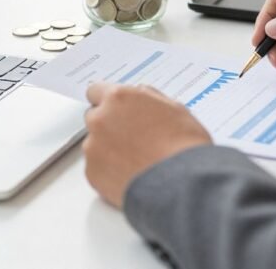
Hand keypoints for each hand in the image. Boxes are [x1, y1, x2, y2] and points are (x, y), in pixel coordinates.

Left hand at [83, 83, 211, 208]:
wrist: (182, 184)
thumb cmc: (183, 146)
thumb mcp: (174, 108)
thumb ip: (148, 97)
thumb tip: (140, 95)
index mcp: (119, 98)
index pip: (96, 91)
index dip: (108, 101)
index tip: (114, 109)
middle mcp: (100, 120)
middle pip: (94, 117)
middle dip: (108, 125)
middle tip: (131, 138)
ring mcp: (93, 148)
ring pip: (94, 144)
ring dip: (108, 149)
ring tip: (136, 161)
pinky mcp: (92, 173)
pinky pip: (96, 168)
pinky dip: (109, 171)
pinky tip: (131, 175)